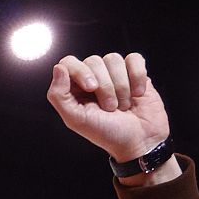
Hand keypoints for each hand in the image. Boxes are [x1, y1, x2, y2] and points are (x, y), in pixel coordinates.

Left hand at [47, 52, 169, 163]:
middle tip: (110, 108)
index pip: (69, 63)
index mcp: (74, 89)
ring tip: (123, 105)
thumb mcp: (76, 120)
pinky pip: (134, 58)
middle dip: (104, 86)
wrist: (139, 140)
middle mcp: (93, 78)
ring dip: (121, 85)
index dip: (80, 71)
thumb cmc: (107, 133)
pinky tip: (138, 93)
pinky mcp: (135, 73)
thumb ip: (59, 95)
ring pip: (114, 59)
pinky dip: (137, 76)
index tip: (91, 88)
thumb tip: (58, 68)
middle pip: (94, 61)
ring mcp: (115, 74)